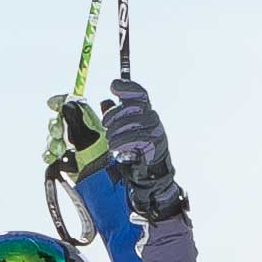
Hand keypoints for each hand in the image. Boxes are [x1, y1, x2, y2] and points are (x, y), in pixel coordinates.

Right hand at [42, 94, 108, 183]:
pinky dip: (49, 154)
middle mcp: (81, 133)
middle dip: (55, 126)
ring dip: (52, 142)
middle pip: (59, 120)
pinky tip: (53, 158)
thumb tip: (67, 102)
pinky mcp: (66, 162)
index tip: (52, 104)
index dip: (62, 102)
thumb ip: (76, 119)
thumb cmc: (100, 161)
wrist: (98, 185)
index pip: (74, 106)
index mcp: (91, 123)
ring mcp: (73, 148)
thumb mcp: (88, 136)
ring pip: (53, 137)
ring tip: (59, 150)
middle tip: (58, 133)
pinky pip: (51, 153)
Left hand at [102, 75, 187, 222]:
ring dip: (117, 132)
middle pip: (133, 106)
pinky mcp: (155, 145)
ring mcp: (156, 131)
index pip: (140, 93)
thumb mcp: (122, 131)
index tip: (113, 85)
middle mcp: (153, 119)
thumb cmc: (134, 151)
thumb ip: (115, 116)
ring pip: (134, 123)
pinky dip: (123, 142)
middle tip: (104, 124)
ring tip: (111, 141)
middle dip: (114, 114)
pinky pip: (137, 138)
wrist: (147, 176)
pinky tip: (117, 149)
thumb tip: (106, 100)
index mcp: (146, 112)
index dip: (128, 87)